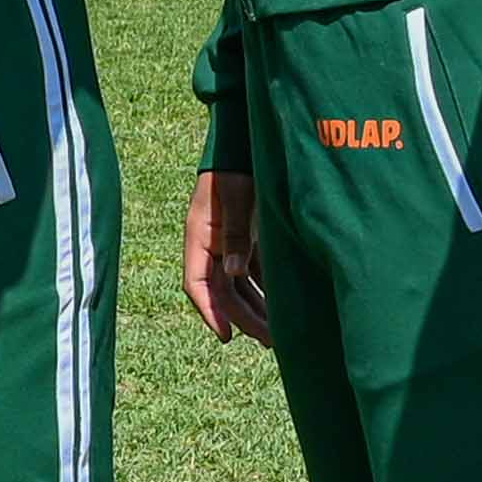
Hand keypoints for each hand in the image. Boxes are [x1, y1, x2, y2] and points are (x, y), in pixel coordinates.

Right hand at [185, 168, 268, 345]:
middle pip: (223, 292)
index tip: (227, 336)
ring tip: (278, 333)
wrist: (245, 141)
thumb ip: (236, 235)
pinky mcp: (248, 238)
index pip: (197, 284)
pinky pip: (255, 272)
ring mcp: (230, 243)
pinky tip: (285, 306)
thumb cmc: (237, 166)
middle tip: (269, 341)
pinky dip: (267, 290)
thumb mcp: (235, 199)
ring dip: (256, 309)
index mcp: (199, 236)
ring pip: (240, 286)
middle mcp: (211, 245)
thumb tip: (234, 273)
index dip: (210, 312)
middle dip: (244, 318)